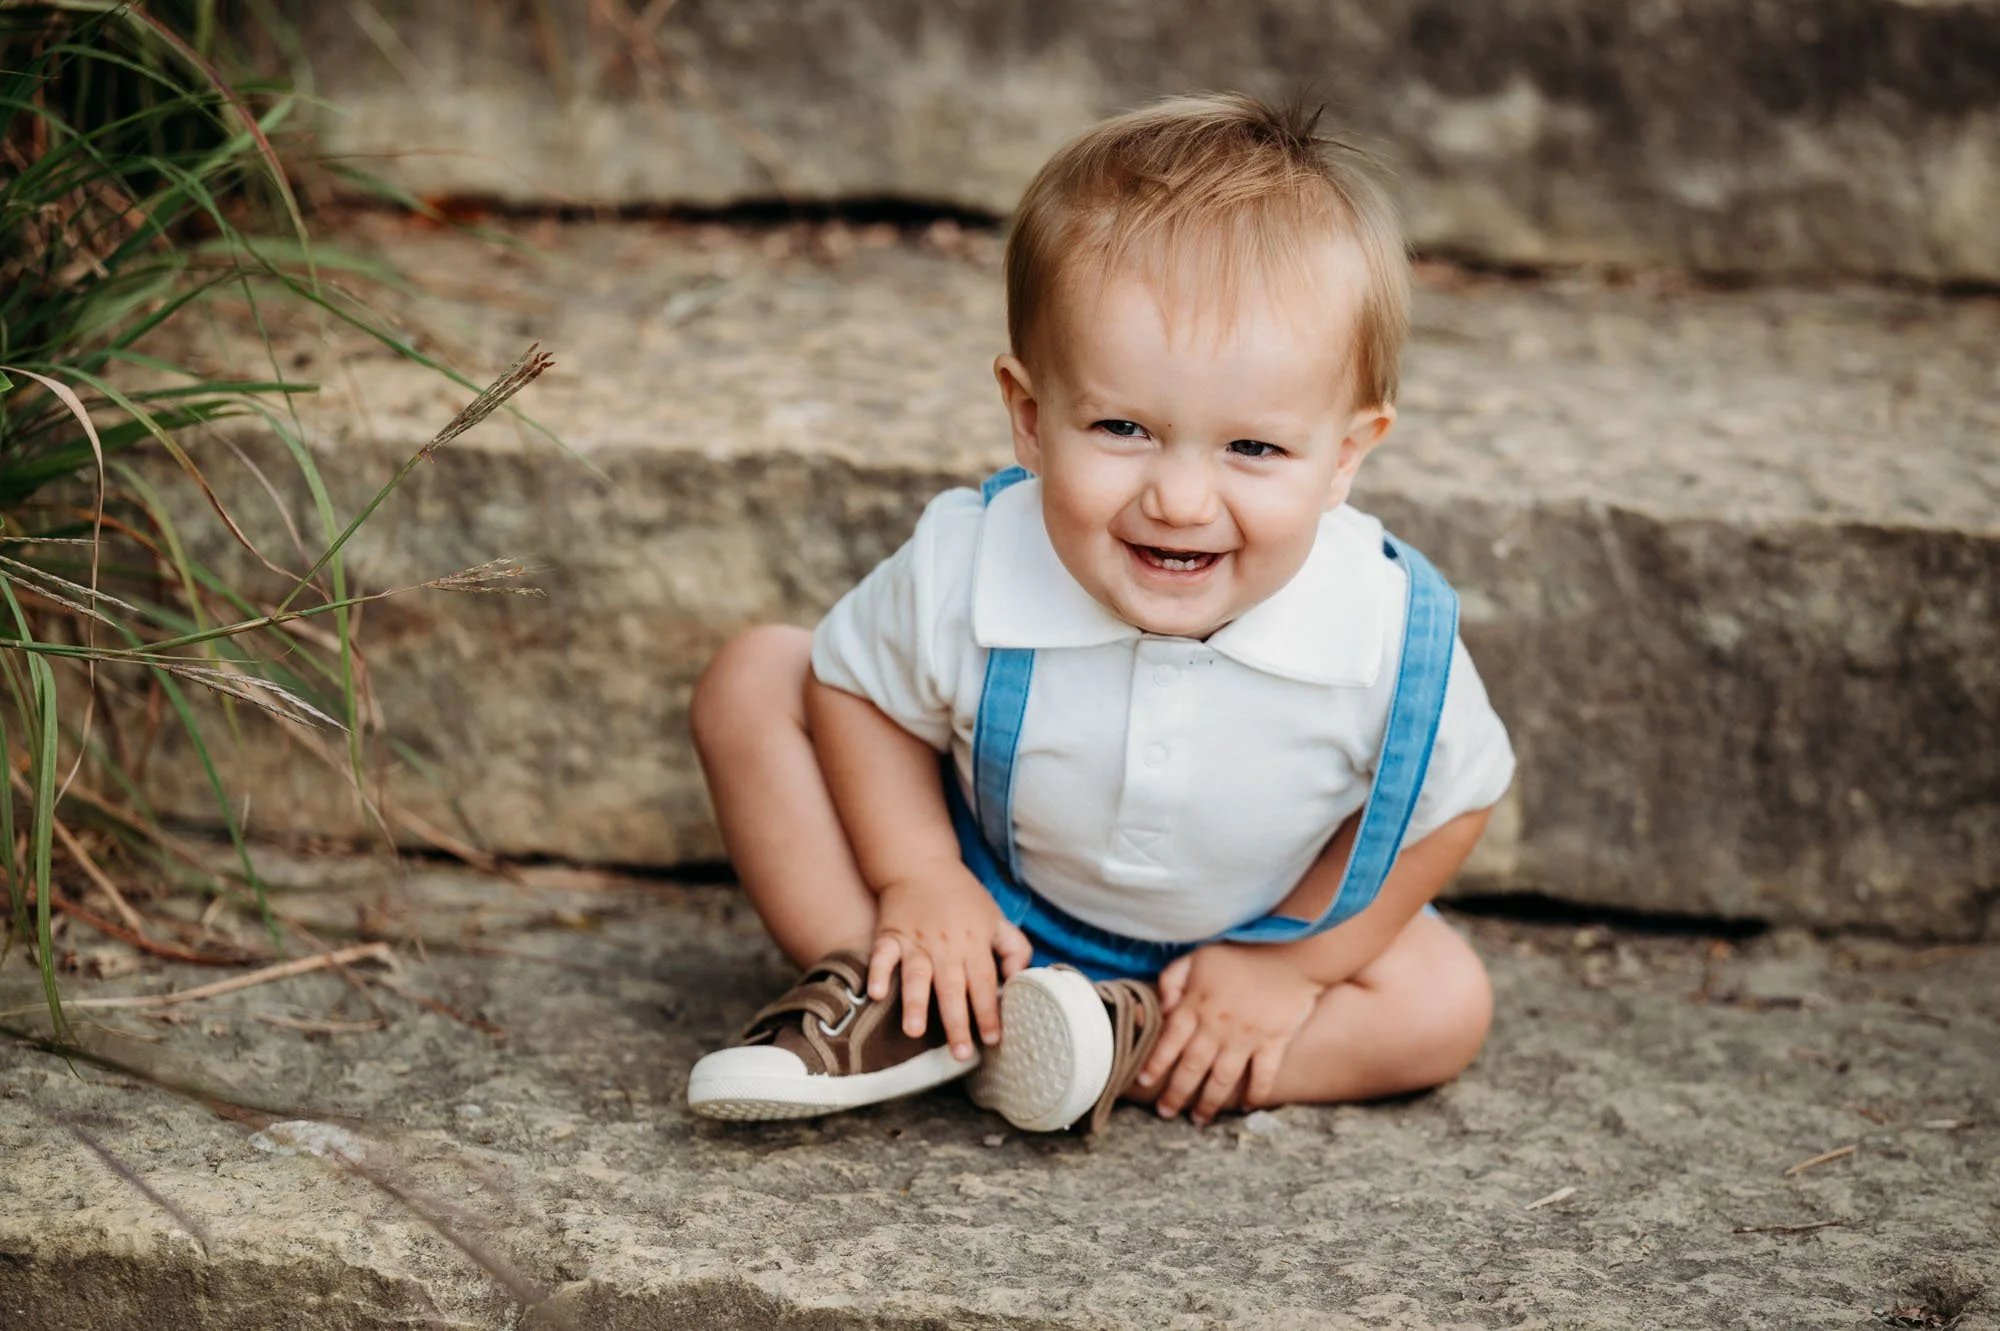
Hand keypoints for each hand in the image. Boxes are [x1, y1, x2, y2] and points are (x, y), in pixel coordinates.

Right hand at [867, 863, 1033, 1061]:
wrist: (921, 863)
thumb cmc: (962, 897)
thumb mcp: (996, 917)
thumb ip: (1014, 948)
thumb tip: (1019, 979)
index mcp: (974, 942)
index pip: (985, 983)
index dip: (990, 1011)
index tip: (994, 1039)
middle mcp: (946, 946)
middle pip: (953, 988)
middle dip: (957, 1022)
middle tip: (960, 1053)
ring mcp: (915, 941)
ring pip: (917, 975)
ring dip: (916, 1003)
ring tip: (915, 1031)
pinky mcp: (890, 934)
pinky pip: (882, 955)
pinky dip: (877, 973)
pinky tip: (876, 994)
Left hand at [1138, 943, 1325, 1125]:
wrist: (1291, 952)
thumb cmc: (1241, 953)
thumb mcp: (1197, 957)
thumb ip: (1172, 980)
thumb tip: (1163, 1010)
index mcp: (1196, 1005)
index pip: (1168, 1041)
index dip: (1154, 1064)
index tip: (1143, 1082)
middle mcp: (1217, 1027)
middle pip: (1191, 1068)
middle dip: (1176, 1094)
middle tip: (1165, 1113)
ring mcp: (1246, 1038)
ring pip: (1222, 1079)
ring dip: (1209, 1103)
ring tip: (1199, 1120)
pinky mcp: (1274, 1043)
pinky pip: (1263, 1076)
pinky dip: (1254, 1094)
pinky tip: (1246, 1107)